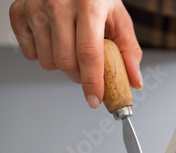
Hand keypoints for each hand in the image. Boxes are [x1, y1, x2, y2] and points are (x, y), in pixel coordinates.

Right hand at [9, 0, 142, 108]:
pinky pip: (29, 53)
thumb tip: (135, 82)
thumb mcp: (119, 19)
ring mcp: (36, 6)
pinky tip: (54, 40)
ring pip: (47, 61)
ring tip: (72, 48)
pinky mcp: (19, 11)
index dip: (92, 82)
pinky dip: (42, 55)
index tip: (95, 99)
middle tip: (88, 70)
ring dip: (62, 66)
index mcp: (89, 5)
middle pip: (66, 62)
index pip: (89, 54)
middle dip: (79, 77)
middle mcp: (59, 4)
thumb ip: (129, 51)